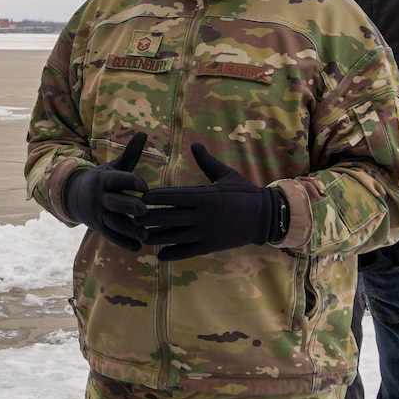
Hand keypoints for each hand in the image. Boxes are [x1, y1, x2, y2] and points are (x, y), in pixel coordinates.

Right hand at [62, 132, 151, 250]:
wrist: (74, 196)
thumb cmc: (102, 180)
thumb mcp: (112, 166)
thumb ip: (129, 153)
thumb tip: (143, 132)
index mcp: (104, 179)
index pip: (118, 180)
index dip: (131, 182)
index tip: (144, 188)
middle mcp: (99, 197)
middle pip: (114, 203)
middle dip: (128, 207)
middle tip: (143, 211)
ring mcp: (97, 214)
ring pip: (113, 223)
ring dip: (129, 230)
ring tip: (145, 235)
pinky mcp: (98, 227)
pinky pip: (110, 236)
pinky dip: (123, 242)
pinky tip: (137, 248)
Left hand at [141, 144, 287, 260]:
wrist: (264, 217)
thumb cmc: (244, 192)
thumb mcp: (226, 174)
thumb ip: (207, 161)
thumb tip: (194, 143)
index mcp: (205, 196)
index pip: (173, 196)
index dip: (155, 197)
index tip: (141, 196)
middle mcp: (203, 216)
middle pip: (169, 217)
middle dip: (149, 217)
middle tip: (133, 217)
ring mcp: (206, 233)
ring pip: (174, 236)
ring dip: (156, 237)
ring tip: (141, 235)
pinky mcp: (210, 246)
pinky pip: (187, 251)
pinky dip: (172, 254)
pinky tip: (159, 254)